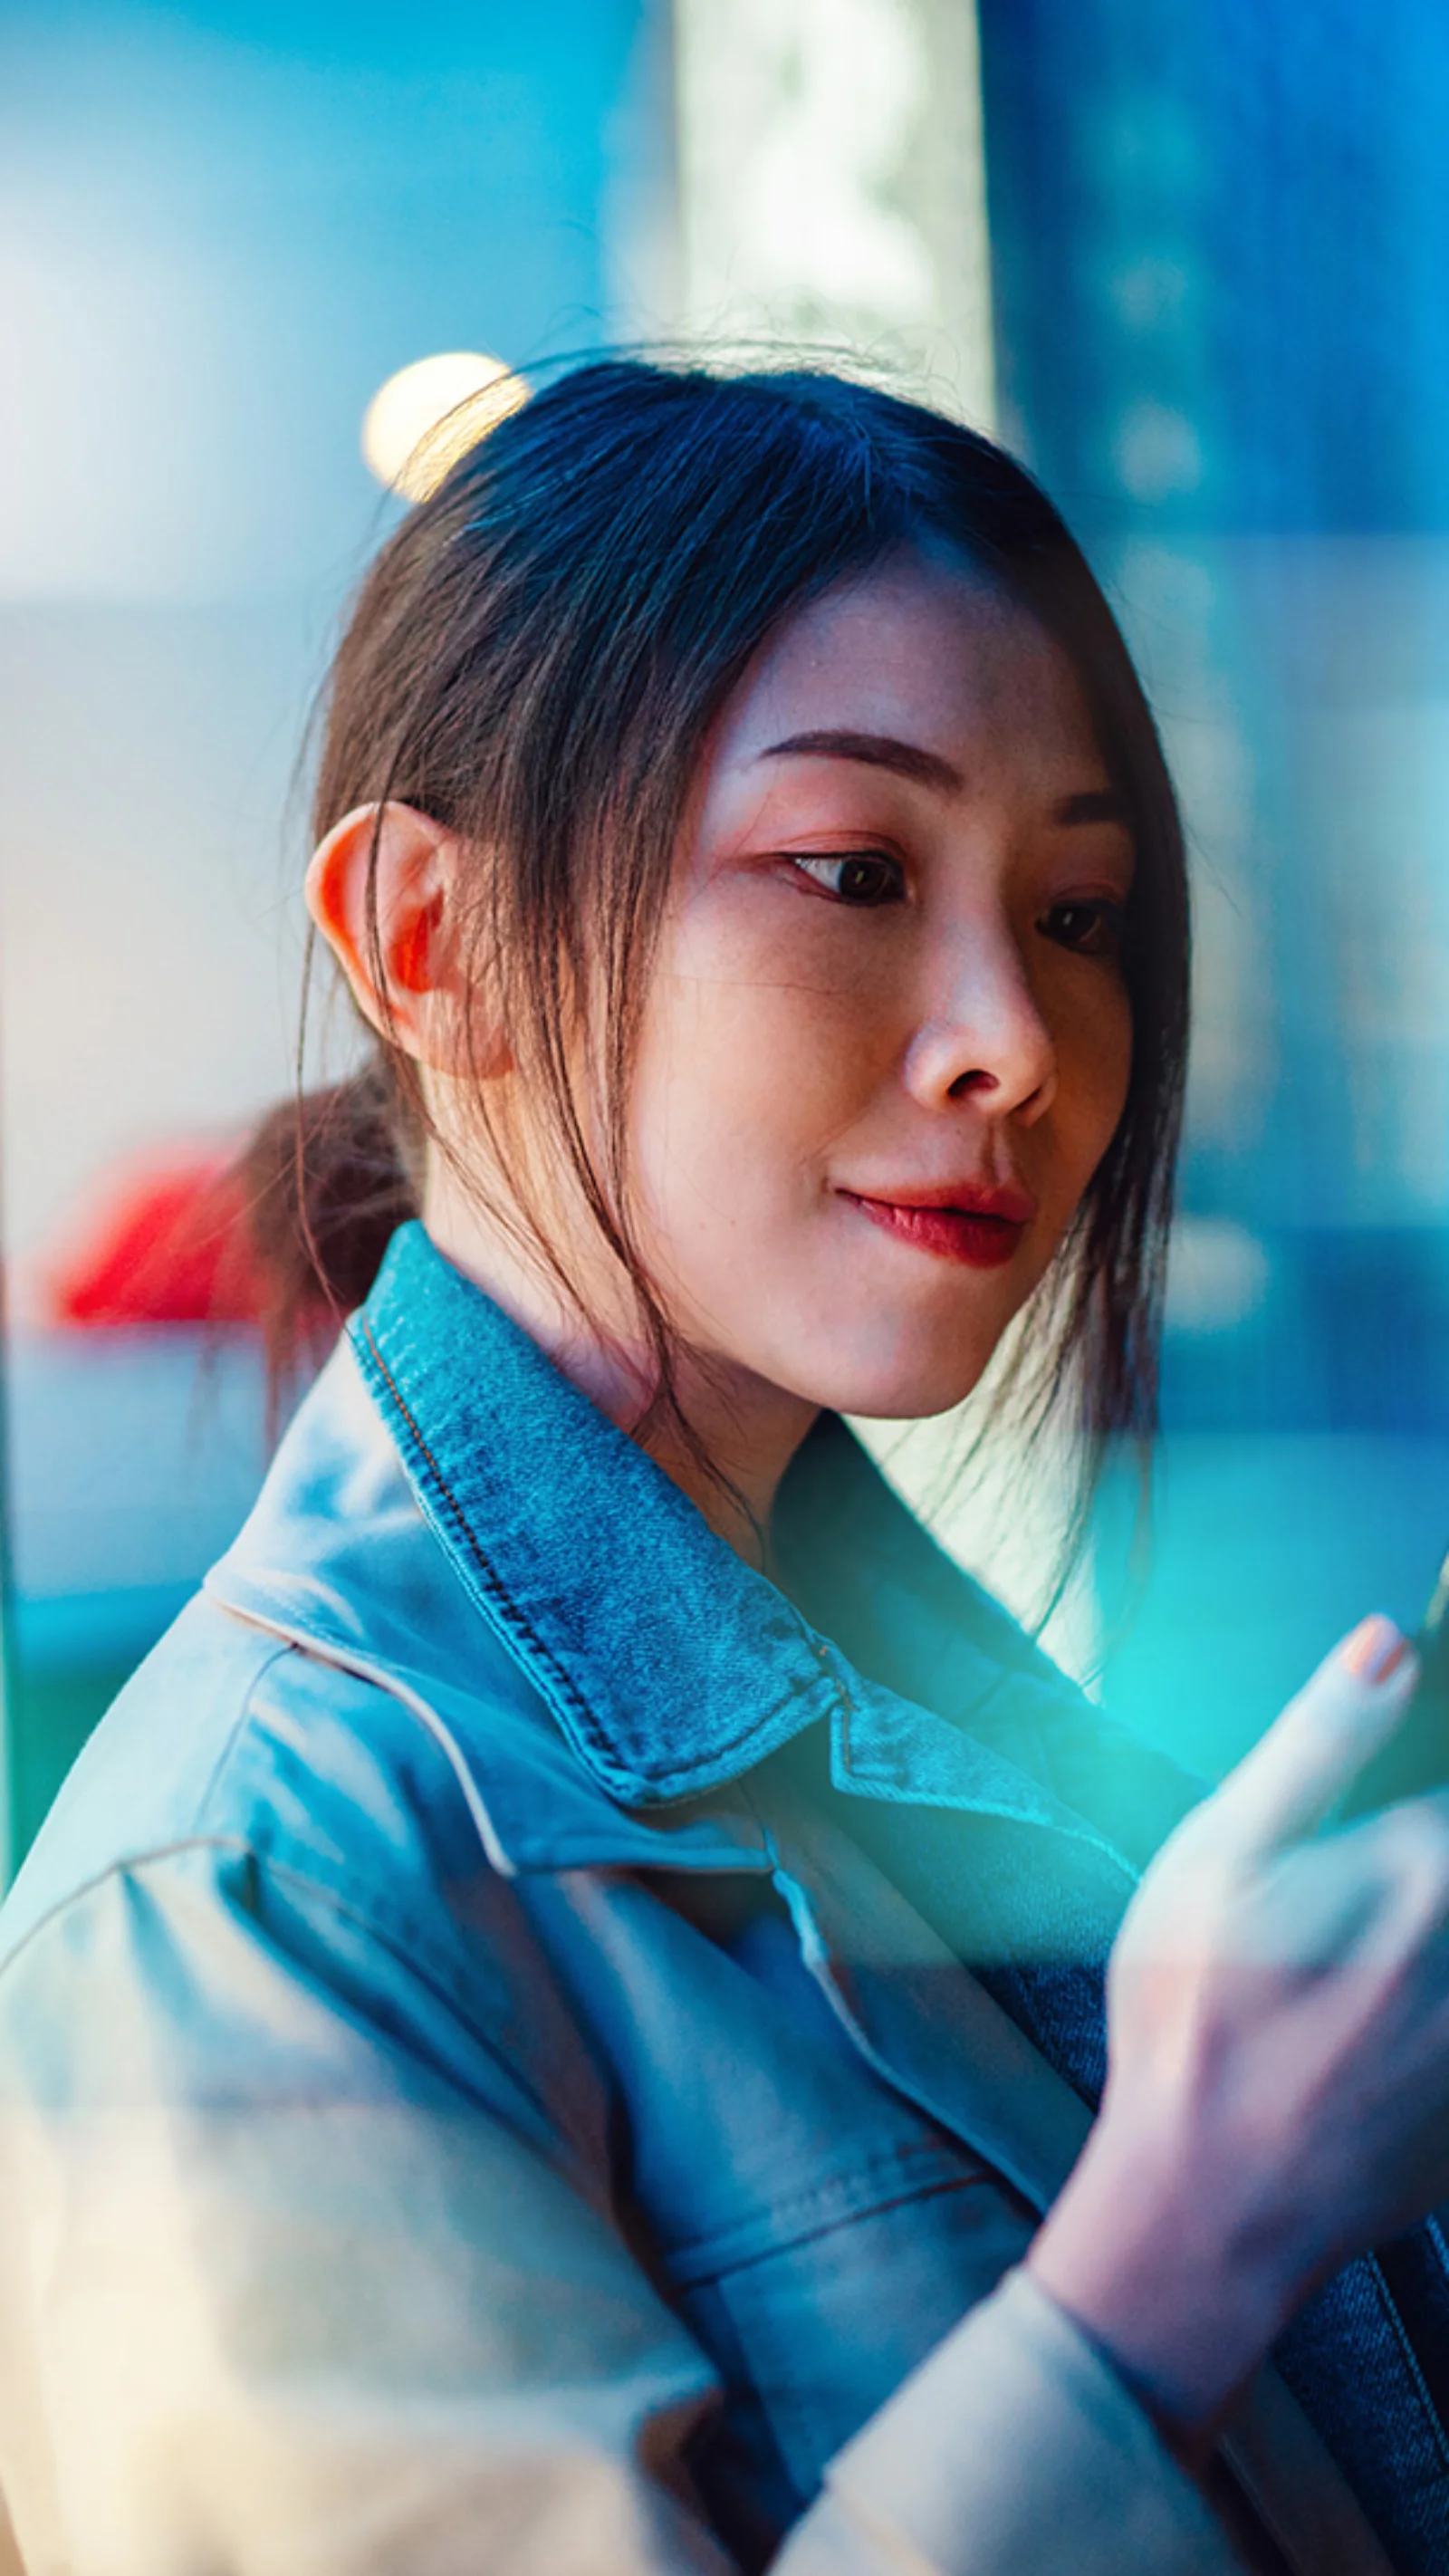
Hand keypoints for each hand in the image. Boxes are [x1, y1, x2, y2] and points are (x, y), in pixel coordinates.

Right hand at [1028, 1615, 1448, 2447]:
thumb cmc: (1186, 2020)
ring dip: (1420, 1942)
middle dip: (1421, 1857)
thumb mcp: (1214, 1861)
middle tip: (1315, 1928)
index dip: (1429, 1756)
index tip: (1369, 1800)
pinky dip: (1429, 2020)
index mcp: (1423, 1871)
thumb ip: (1314, 1745)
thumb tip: (1389, 1640)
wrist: (1205, 2213)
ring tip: (1333, 1976)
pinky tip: (1353, 2037)